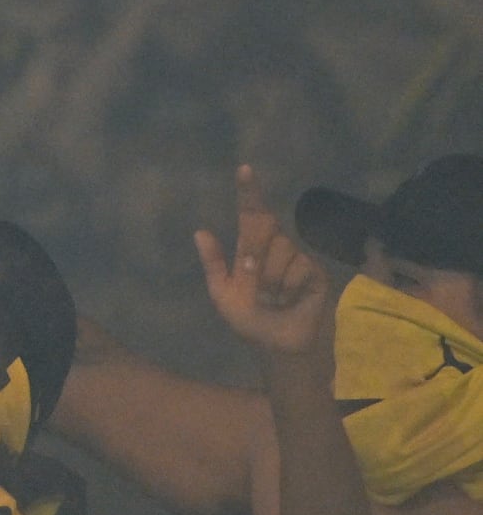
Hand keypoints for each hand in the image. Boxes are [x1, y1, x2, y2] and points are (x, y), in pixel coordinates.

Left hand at [199, 164, 332, 358]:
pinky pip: (299, 269)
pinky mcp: (315, 272)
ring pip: (281, 251)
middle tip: (254, 281)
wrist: (279, 346)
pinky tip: (291, 300)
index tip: (244, 169)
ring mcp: (297, 257)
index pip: (251, 214)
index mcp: (251, 247)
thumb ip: (214, 264)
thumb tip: (200, 232)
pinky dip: (289, 288)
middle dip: (256, 254)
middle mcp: (276, 246)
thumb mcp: (223, 294)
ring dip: (272, 280)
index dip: (249, 192)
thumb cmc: (250, 319)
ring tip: (273, 299)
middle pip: (265, 229)